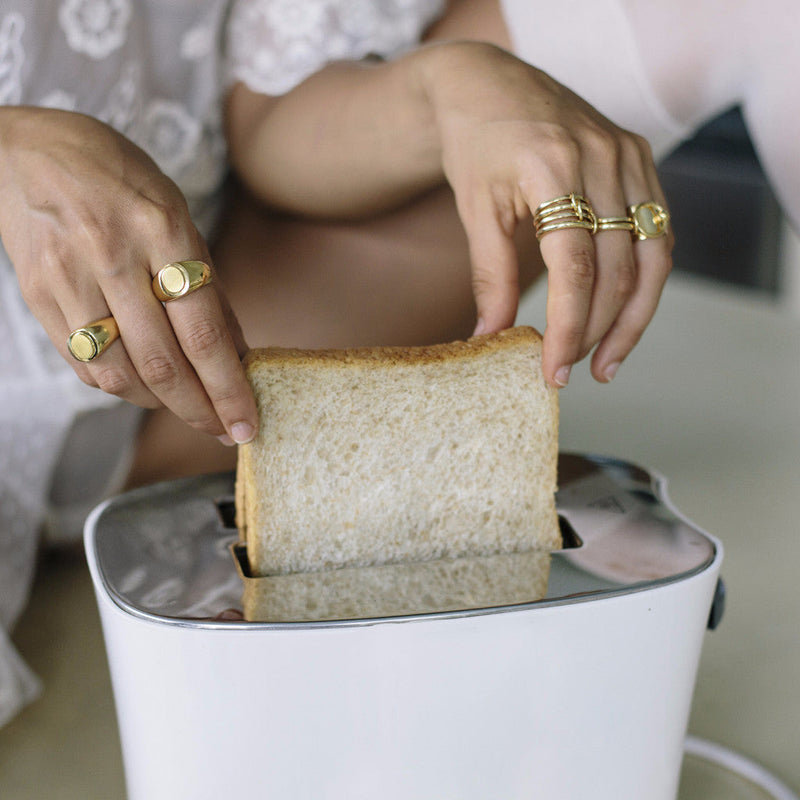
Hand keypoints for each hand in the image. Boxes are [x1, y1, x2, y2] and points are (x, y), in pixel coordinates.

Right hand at [0, 107, 256, 441]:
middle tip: (225, 431)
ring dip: (163, 406)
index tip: (247, 422)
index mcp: (162, 229)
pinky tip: (146, 389)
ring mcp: (70, 278)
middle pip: (165, 362)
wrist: (24, 151)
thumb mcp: (176, 212)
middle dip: (201, 410)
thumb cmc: (116, 176)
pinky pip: (85, 363)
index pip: (204, 332)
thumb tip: (237, 352)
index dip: (230, 388)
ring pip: (121, 373)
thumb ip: (206, 285)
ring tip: (190, 411)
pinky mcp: (38, 296)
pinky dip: (121, 387)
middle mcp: (114, 255)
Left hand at [418, 42, 672, 385]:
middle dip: (596, 330)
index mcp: (553, 169)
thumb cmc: (477, 146)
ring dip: (633, 318)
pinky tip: (625, 314)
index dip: (568, 328)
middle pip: (617, 268)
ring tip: (607, 362)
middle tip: (570, 370)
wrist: (491, 86)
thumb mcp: (475, 210)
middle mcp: (602, 159)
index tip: (553, 371)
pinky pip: (658, 231)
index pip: (573, 268)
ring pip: (652, 256)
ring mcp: (629, 155)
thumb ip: (489, 276)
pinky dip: (646, 279)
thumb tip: (491, 338)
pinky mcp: (641, 157)